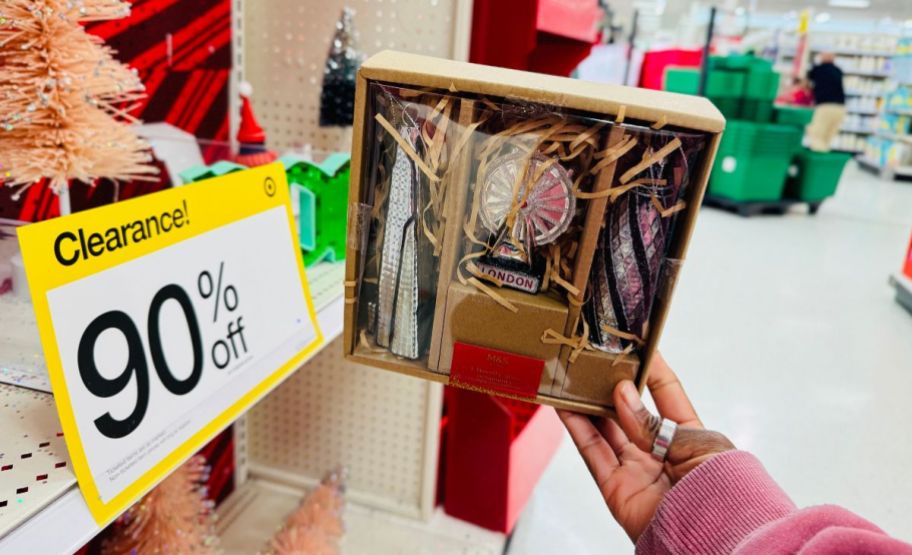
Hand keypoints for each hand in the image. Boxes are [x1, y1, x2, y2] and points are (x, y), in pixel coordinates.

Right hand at [558, 353, 733, 540]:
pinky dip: (576, 428)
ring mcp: (637, 470)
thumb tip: (622, 395)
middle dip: (612, 384)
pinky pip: (592, 452)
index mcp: (690, 436)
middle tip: (595, 360)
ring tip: (573, 375)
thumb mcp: (697, 446)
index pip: (666, 393)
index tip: (633, 344)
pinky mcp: (616, 488)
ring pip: (604, 428)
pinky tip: (565, 405)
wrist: (716, 542)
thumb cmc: (725, 493)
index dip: (650, 368)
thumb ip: (654, 423)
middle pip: (629, 410)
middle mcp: (661, 452)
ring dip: (588, 402)